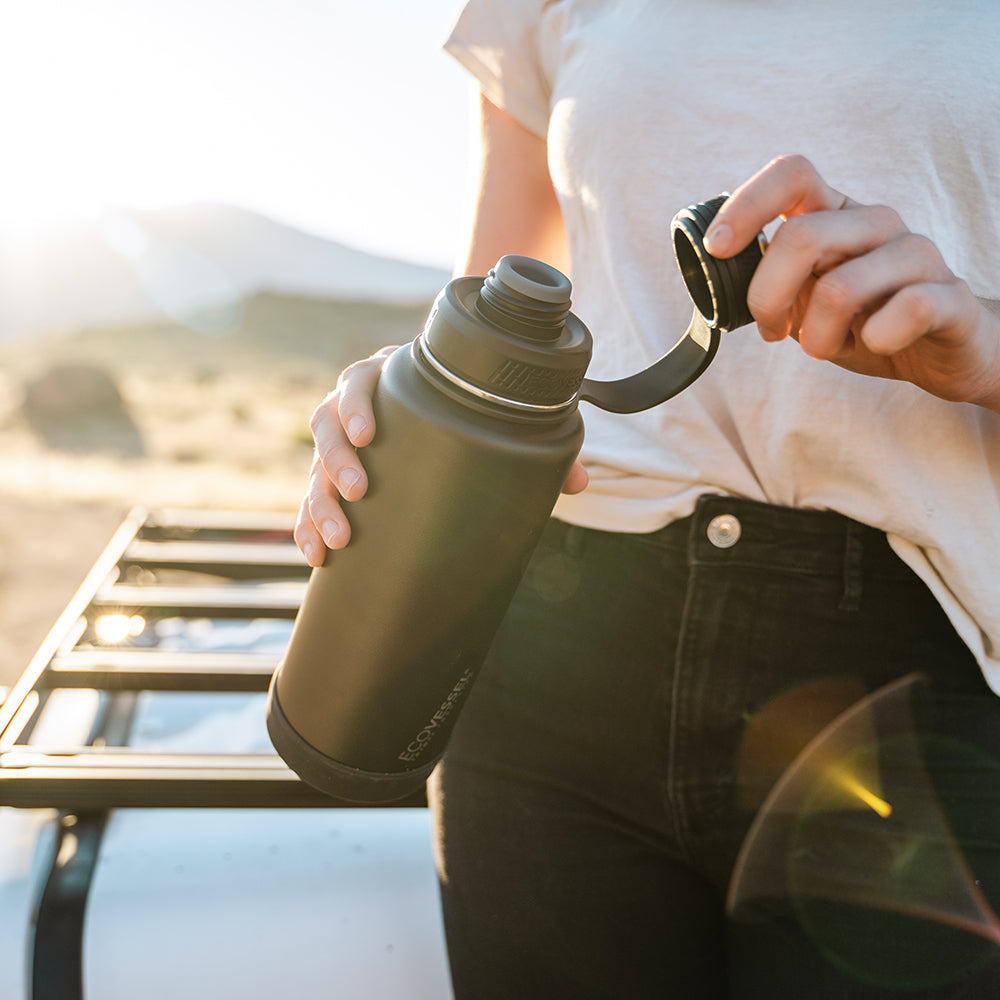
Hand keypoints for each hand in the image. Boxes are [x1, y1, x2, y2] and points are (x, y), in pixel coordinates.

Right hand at [293, 345, 589, 566]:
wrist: (450, 412)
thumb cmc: (470, 413)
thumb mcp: (495, 420)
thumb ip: (534, 445)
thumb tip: (579, 483)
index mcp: (391, 380)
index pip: (360, 381)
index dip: (357, 404)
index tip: (370, 433)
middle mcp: (358, 409)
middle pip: (327, 425)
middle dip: (337, 460)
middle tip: (361, 491)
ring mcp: (343, 446)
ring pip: (314, 467)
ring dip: (319, 503)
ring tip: (340, 540)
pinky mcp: (335, 480)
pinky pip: (311, 501)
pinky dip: (309, 527)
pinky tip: (318, 556)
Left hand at [703, 154, 999, 411]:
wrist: (941, 350)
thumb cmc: (862, 320)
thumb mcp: (803, 300)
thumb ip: (770, 283)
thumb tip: (720, 283)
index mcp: (835, 215)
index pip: (790, 174)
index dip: (746, 205)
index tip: (717, 248)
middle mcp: (876, 222)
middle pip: (801, 238)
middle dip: (767, 298)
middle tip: (772, 331)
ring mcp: (917, 254)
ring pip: (841, 288)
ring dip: (815, 335)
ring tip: (822, 347)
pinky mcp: (950, 296)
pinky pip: (908, 309)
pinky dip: (877, 339)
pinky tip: (875, 344)